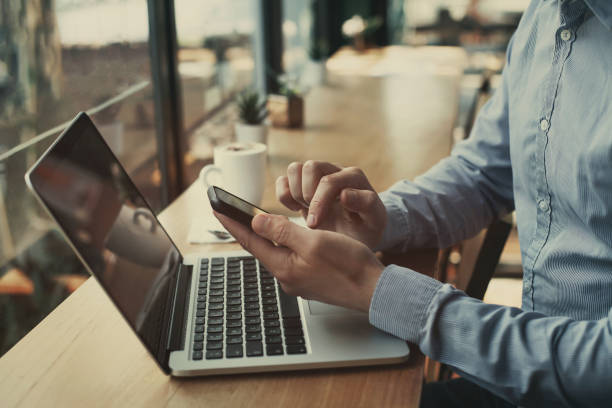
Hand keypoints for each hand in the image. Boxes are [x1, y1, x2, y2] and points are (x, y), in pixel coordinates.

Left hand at [214, 211, 383, 311]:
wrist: (372, 290)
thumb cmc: (348, 266)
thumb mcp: (313, 241)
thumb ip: (282, 231)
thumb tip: (256, 222)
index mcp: (284, 266)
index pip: (250, 241)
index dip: (232, 223)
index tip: (217, 208)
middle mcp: (287, 276)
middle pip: (259, 248)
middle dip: (244, 229)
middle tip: (230, 212)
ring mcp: (298, 279)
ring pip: (275, 252)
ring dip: (263, 236)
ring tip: (252, 221)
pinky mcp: (309, 279)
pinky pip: (289, 257)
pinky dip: (281, 243)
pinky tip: (284, 237)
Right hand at [276, 161, 386, 249]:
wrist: (357, 235)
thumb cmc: (366, 228)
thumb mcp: (374, 221)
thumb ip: (366, 204)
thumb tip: (344, 193)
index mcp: (354, 177)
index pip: (329, 180)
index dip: (319, 202)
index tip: (315, 225)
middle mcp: (335, 171)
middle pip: (310, 167)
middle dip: (307, 195)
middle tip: (314, 218)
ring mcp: (317, 175)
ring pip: (295, 169)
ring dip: (295, 193)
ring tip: (306, 211)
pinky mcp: (302, 184)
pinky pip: (284, 180)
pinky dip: (285, 195)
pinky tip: (296, 209)